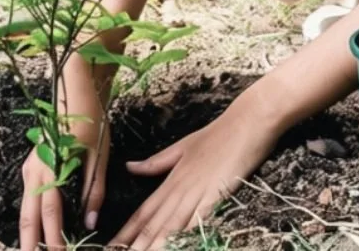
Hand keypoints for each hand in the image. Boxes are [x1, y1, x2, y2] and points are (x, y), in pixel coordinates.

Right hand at [19, 59, 109, 250]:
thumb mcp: (98, 157)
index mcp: (51, 168)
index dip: (53, 238)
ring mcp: (30, 167)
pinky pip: (29, 197)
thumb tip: (89, 222)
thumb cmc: (90, 121)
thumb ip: (94, 191)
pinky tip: (39, 229)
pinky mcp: (32, 165)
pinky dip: (32, 217)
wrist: (74, 91)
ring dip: (30, 232)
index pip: (51, 213)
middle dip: (31, 243)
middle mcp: (34, 170)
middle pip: (28, 216)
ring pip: (26, 208)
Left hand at [111, 92, 282, 250]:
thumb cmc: (218, 134)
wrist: (248, 120)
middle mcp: (180, 188)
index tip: (111, 246)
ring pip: (170, 225)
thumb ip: (157, 162)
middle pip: (153, 224)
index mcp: (171, 179)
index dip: (126, 232)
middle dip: (135, 245)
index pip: (143, 212)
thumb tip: (130, 167)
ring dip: (155, 244)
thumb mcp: (183, 147)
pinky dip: (185, 234)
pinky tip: (175, 245)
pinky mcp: (217, 194)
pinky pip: (197, 220)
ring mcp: (198, 192)